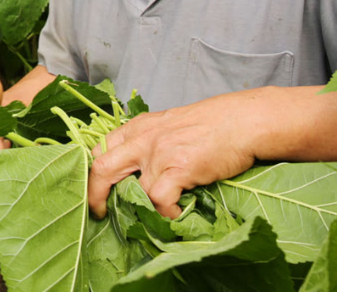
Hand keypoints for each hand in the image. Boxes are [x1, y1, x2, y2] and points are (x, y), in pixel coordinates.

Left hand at [86, 90, 263, 219]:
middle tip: (99, 213)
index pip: (101, 148)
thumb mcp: (171, 125)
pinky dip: (165, 213)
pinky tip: (177, 213)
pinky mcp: (179, 168)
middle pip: (101, 168)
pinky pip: (160, 200)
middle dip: (94, 195)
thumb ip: (151, 141)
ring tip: (156, 215)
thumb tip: (140, 170)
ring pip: (134, 191)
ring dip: (142, 209)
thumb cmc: (213, 123)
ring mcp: (159, 153)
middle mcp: (143, 139)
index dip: (94, 172)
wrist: (243, 121)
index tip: (97, 189)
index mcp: (138, 127)